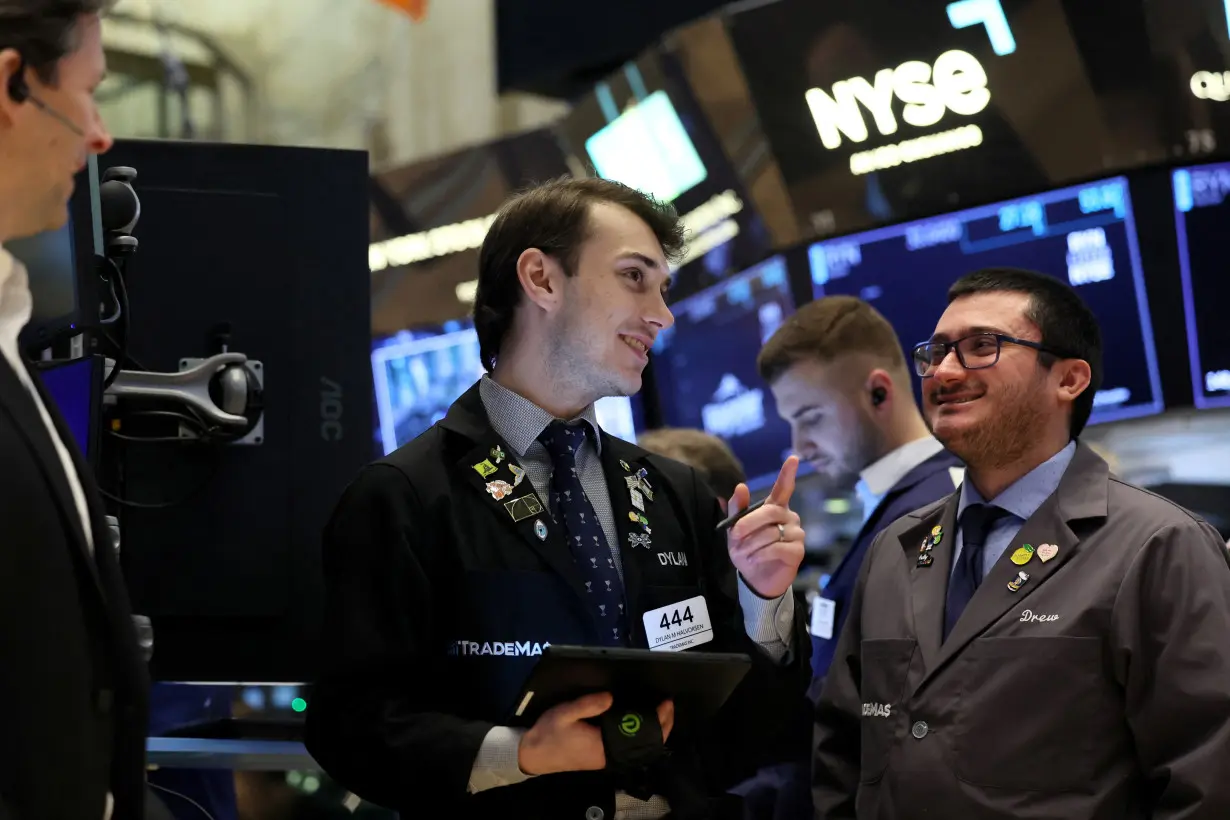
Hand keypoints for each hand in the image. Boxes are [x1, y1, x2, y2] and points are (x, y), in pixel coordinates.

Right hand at [517, 693, 674, 775]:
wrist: (532, 754)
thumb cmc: (549, 733)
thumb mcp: (565, 713)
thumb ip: (588, 704)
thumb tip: (611, 696)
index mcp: (603, 747)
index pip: (640, 736)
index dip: (657, 721)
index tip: (665, 703)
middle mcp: (609, 755)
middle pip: (644, 744)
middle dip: (660, 725)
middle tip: (668, 703)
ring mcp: (606, 757)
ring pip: (637, 746)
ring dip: (650, 729)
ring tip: (659, 709)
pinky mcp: (601, 755)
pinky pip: (627, 744)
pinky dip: (637, 732)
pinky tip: (639, 718)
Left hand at [726, 456, 804, 598]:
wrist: (754, 578)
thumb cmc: (747, 550)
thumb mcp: (735, 531)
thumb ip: (737, 509)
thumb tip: (741, 486)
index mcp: (774, 508)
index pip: (783, 488)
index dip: (787, 474)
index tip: (793, 458)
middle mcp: (788, 517)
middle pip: (769, 512)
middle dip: (748, 524)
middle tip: (735, 537)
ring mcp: (796, 533)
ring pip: (771, 533)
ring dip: (752, 545)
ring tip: (746, 553)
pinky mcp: (798, 550)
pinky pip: (777, 548)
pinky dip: (762, 555)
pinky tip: (757, 560)